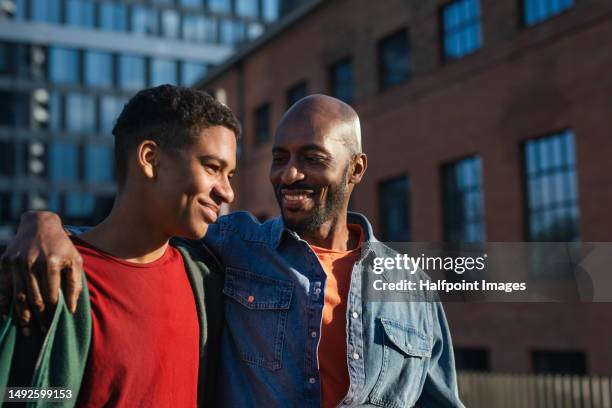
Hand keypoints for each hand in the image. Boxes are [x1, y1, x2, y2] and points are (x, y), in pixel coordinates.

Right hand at [0, 211, 82, 333]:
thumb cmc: (62, 245)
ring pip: (19, 296)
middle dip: (38, 318)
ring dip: (22, 316)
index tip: (54, 325)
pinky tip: (5, 317)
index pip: (52, 295)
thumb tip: (72, 308)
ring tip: (26, 331)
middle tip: (41, 333)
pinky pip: (3, 287)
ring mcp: (17, 262)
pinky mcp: (5, 262)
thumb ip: (75, 283)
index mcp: (53, 263)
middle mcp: (33, 263)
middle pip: (34, 298)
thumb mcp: (75, 260)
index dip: (53, 312)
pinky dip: (3, 303)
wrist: (40, 224)